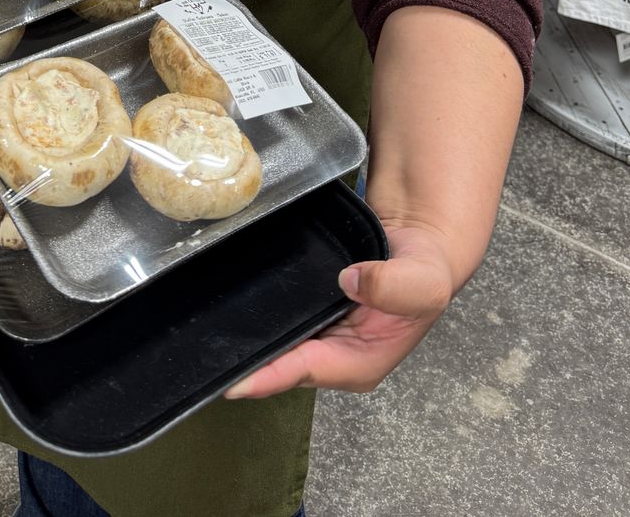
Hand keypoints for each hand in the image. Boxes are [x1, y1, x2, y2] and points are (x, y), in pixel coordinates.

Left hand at [223, 221, 454, 397]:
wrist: (418, 248)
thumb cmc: (424, 273)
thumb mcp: (420, 282)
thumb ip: (390, 285)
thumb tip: (349, 280)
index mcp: (360, 363)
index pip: (306, 370)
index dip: (269, 375)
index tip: (234, 381)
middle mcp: (336, 358)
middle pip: (283, 364)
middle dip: (248, 361)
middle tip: (205, 352)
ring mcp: (324, 339)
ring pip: (277, 345)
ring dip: (249, 340)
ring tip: (206, 333)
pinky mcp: (315, 319)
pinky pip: (281, 323)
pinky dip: (260, 317)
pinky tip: (234, 307)